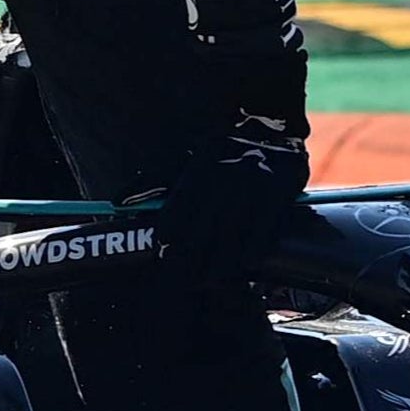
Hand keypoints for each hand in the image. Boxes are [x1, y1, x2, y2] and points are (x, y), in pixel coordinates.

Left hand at [157, 129, 310, 273]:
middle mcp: (223, 175)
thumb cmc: (229, 153)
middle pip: (201, 229)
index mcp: (200, 167)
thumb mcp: (198, 159)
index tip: (164, 255)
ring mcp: (251, 184)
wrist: (274, 130)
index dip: (169, 238)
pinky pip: (262, 229)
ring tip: (212, 280)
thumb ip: (170, 184)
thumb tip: (132, 209)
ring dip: (220, 263)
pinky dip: (253, 250)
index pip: (177, 209)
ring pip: (231, 234)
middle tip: (186, 279)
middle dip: (191, 259)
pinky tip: (246, 264)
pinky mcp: (277, 192)